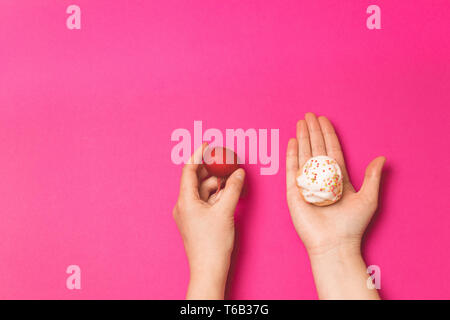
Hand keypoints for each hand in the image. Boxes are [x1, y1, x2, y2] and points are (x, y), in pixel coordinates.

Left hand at [173, 143, 244, 299]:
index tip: (208, 144)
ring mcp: (189, 214)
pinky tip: (228, 193)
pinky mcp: (195, 221)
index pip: (189, 170)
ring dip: (217, 184)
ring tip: (232, 179)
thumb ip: (232, 188)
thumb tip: (238, 173)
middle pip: (197, 179)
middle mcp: (183, 205)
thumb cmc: (213, 243)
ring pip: (203, 191)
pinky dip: (216, 195)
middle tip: (226, 162)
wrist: (209, 269)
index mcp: (185, 200)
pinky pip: (205, 201)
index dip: (198, 154)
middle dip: (212, 170)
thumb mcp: (225, 210)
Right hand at [286, 113, 384, 298]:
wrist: (334, 243)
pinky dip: (292, 154)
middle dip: (313, 131)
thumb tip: (382, 158)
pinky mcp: (294, 191)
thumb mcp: (368, 199)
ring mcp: (306, 183)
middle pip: (316, 148)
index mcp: (338, 178)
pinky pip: (292, 169)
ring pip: (303, 154)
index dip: (328, 134)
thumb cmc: (352, 225)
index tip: (324, 120)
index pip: (331, 150)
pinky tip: (293, 140)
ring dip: (302, 137)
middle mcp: (321, 178)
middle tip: (309, 114)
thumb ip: (372, 177)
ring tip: (301, 122)